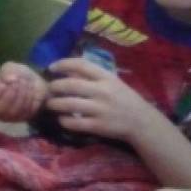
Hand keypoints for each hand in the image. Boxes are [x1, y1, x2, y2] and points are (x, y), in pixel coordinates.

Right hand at [0, 62, 46, 121]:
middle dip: (13, 92)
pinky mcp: (18, 119)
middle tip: (19, 81)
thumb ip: (7, 70)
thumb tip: (10, 79)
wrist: (33, 83)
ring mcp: (4, 116)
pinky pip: (24, 112)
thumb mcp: (10, 67)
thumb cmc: (16, 75)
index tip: (5, 83)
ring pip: (13, 111)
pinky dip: (30, 100)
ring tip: (25, 84)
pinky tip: (30, 92)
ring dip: (23, 95)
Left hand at [44, 57, 159, 142]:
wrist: (143, 122)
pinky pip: (74, 123)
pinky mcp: (98, 126)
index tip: (51, 67)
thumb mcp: (113, 83)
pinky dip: (64, 120)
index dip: (63, 64)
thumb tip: (67, 70)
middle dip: (54, 86)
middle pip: (71, 85)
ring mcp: (100, 109)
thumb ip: (92, 77)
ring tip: (50, 104)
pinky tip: (62, 119)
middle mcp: (103, 91)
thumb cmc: (124, 100)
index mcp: (107, 78)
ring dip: (54, 104)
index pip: (81, 65)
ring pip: (69, 104)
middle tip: (47, 89)